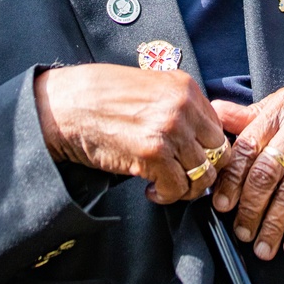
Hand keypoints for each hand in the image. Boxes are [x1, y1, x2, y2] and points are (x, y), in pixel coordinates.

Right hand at [35, 65, 230, 203]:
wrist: (67, 105)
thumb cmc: (100, 96)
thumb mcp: (149, 86)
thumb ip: (176, 105)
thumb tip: (195, 134)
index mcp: (184, 87)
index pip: (217, 127)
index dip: (207, 149)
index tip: (194, 160)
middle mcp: (183, 107)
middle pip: (217, 152)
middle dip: (203, 169)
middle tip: (184, 177)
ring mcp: (170, 131)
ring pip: (201, 174)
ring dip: (185, 187)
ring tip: (165, 186)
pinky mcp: (153, 155)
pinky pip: (177, 188)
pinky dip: (166, 196)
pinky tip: (150, 191)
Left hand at [211, 84, 283, 259]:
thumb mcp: (283, 104)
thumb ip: (248, 116)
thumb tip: (214, 112)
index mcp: (279, 109)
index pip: (248, 146)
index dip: (232, 179)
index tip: (222, 205)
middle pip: (268, 172)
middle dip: (251, 208)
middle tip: (241, 232)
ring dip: (275, 224)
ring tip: (263, 247)